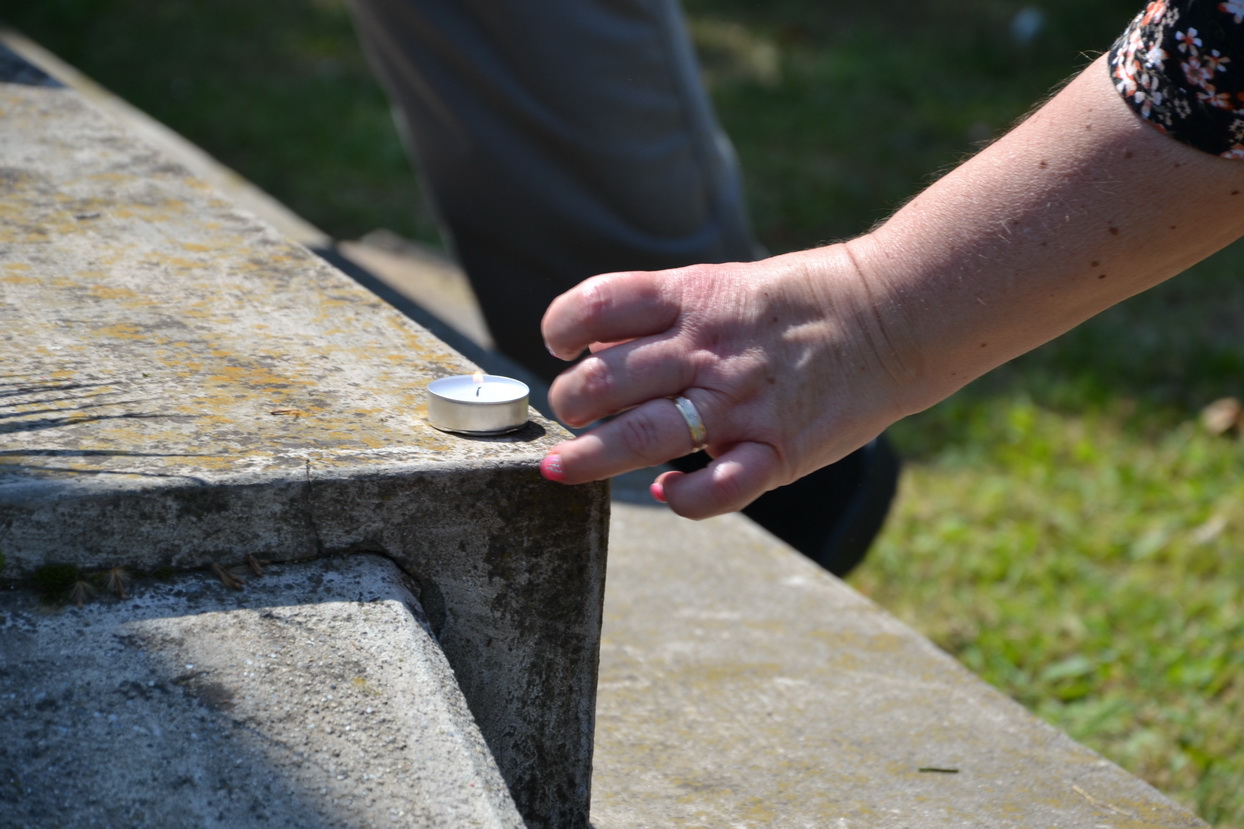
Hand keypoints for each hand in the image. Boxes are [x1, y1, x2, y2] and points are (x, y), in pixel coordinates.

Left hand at [538, 247, 913, 517]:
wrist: (892, 315)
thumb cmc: (799, 303)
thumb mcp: (724, 284)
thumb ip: (661, 314)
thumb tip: (594, 347)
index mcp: (691, 299)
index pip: (596, 306)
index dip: (561, 328)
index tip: (559, 346)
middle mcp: (706, 350)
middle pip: (604, 380)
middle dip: (570, 403)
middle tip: (571, 414)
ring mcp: (739, 403)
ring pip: (642, 436)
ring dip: (592, 456)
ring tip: (564, 466)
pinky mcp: (777, 450)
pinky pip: (717, 488)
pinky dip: (684, 498)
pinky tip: (667, 492)